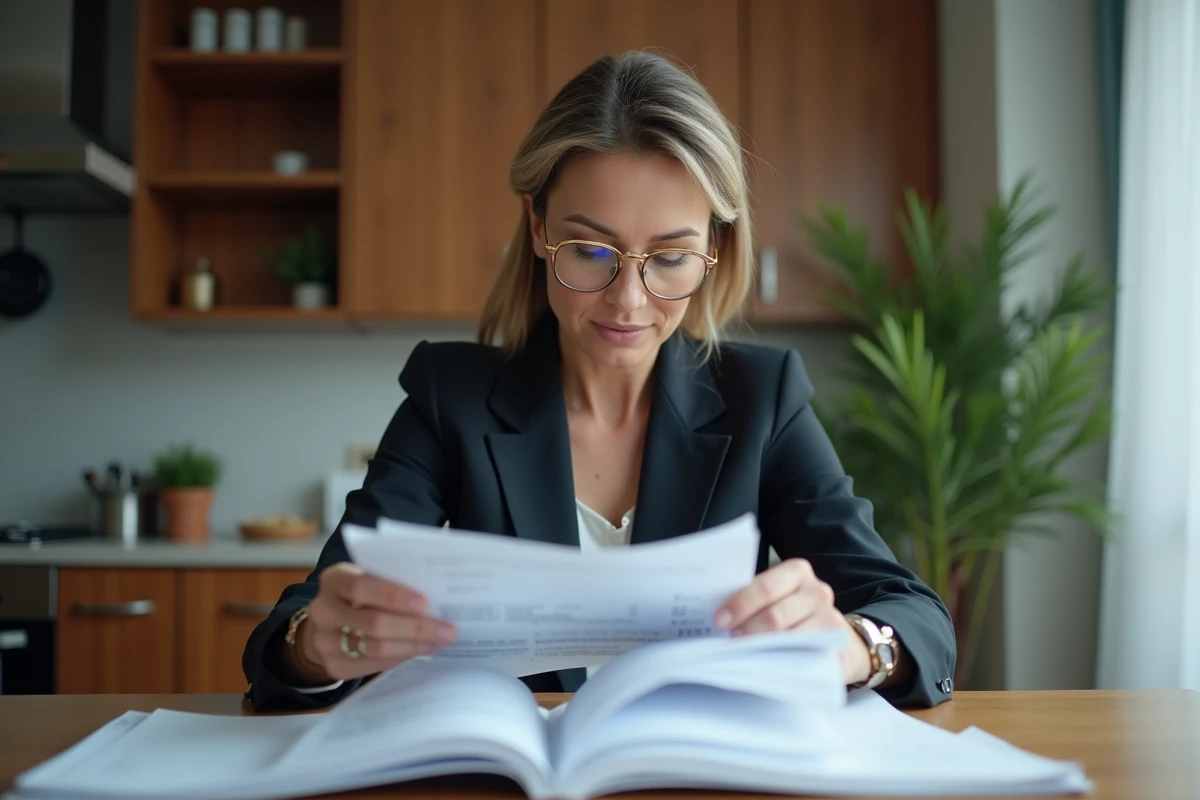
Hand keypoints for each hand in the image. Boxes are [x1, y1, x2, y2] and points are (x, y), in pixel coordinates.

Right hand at [289, 563, 457, 683]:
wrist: (328, 624)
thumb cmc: (360, 595)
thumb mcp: (368, 579)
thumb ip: (391, 582)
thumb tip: (438, 597)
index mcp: (334, 579)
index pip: (361, 587)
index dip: (393, 596)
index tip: (425, 603)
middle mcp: (323, 610)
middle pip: (373, 622)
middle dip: (415, 627)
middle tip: (447, 630)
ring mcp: (324, 641)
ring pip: (376, 647)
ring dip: (414, 645)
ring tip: (440, 641)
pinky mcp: (334, 665)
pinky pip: (374, 665)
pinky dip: (401, 657)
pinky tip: (420, 650)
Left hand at [713, 558, 870, 684]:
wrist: (831, 634)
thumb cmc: (790, 612)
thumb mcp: (774, 598)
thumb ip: (753, 600)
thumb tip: (719, 617)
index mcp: (796, 572)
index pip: (765, 587)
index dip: (740, 604)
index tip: (719, 620)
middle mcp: (817, 591)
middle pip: (776, 615)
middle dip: (748, 629)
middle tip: (730, 641)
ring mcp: (831, 619)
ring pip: (791, 638)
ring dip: (764, 648)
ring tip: (746, 654)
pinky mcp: (839, 647)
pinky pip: (807, 657)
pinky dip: (786, 664)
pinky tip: (770, 667)